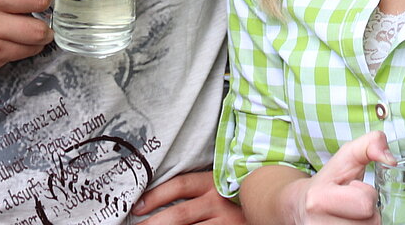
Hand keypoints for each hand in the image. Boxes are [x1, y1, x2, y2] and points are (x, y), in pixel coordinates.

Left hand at [129, 169, 243, 222]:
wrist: (267, 206)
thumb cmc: (235, 196)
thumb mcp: (218, 184)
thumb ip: (196, 188)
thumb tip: (158, 197)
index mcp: (212, 182)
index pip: (179, 185)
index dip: (155, 196)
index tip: (137, 206)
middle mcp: (218, 202)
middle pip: (179, 214)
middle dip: (153, 224)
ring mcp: (224, 222)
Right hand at [281, 131, 392, 224]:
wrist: (302, 204)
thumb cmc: (329, 180)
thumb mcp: (347, 156)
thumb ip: (371, 145)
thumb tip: (390, 160)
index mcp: (319, 199)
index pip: (365, 203)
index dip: (367, 193)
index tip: (353, 189)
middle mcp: (317, 224)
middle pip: (371, 222)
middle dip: (370, 211)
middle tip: (354, 204)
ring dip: (367, 222)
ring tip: (353, 214)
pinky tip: (352, 221)